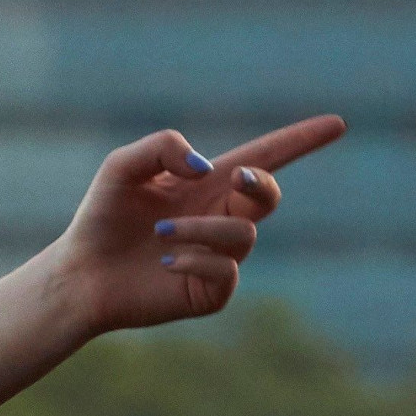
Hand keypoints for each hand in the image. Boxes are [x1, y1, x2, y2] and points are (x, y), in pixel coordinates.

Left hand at [40, 116, 341, 337]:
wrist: (78, 274)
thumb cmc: (101, 218)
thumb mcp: (122, 169)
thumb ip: (162, 147)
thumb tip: (208, 168)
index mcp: (208, 184)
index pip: (265, 158)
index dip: (301, 140)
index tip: (337, 123)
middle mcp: (221, 217)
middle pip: (268, 194)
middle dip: (262, 183)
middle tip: (238, 178)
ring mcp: (220, 256)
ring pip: (243, 233)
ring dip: (202, 228)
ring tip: (160, 235)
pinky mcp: (211, 291)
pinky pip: (227, 271)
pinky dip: (196, 259)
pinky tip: (165, 262)